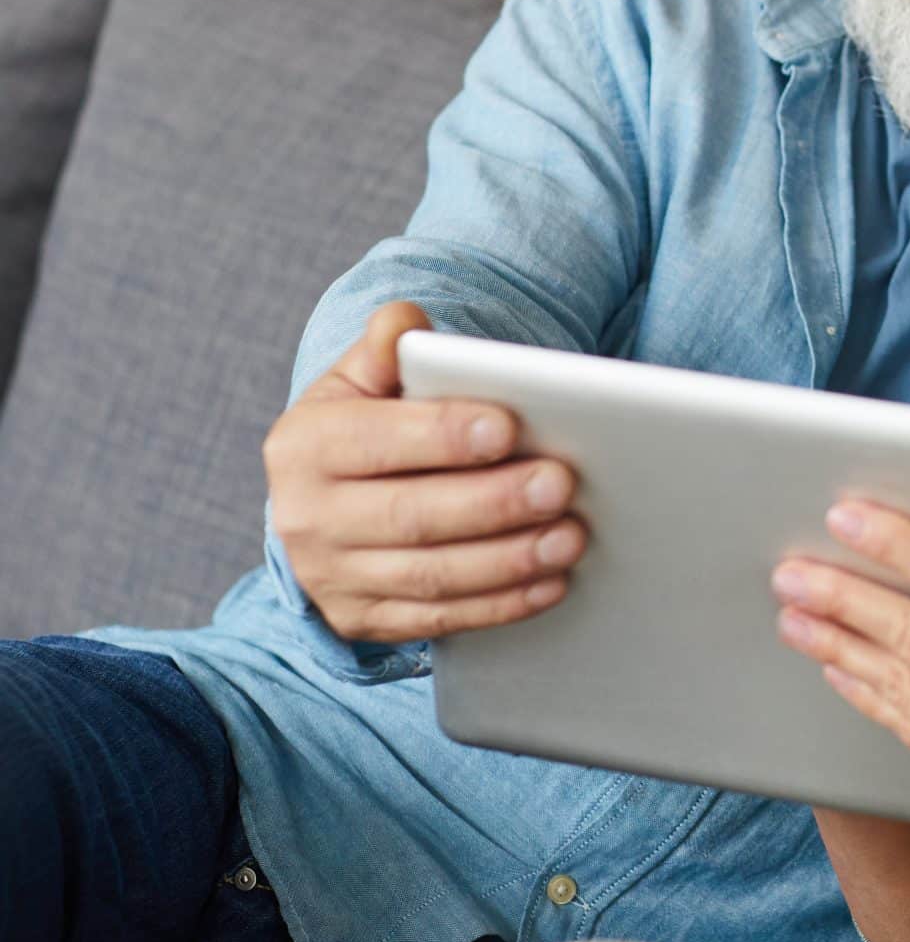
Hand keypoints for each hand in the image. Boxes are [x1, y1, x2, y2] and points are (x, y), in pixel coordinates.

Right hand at [263, 302, 586, 640]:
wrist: (317, 508)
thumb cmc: (361, 429)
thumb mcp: (357, 384)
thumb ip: (384, 350)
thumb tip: (406, 321)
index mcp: (305, 446)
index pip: (376, 441)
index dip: (443, 435)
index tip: (509, 426)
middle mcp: (307, 518)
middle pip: (411, 515)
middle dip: (494, 502)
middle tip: (563, 483)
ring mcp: (333, 578)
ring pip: (430, 575)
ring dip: (508, 561)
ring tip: (572, 536)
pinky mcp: (362, 620)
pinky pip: (438, 621)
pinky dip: (499, 606)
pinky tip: (551, 584)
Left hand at [773, 474, 909, 855]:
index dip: (899, 545)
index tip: (851, 517)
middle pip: (907, 634)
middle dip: (842, 595)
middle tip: (793, 566)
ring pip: (892, 683)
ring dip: (835, 643)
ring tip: (792, 610)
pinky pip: (902, 727)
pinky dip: (863, 691)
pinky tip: (835, 665)